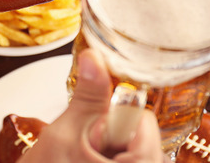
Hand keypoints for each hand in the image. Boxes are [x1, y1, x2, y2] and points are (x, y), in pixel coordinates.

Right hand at [19, 49, 167, 162]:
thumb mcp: (67, 134)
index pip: (142, 119)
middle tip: (85, 151)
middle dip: (110, 135)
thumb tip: (94, 58)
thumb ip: (88, 95)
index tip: (92, 133)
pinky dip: (107, 157)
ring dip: (108, 149)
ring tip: (83, 160)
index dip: (112, 120)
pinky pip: (126, 157)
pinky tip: (87, 162)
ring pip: (132, 148)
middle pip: (139, 135)